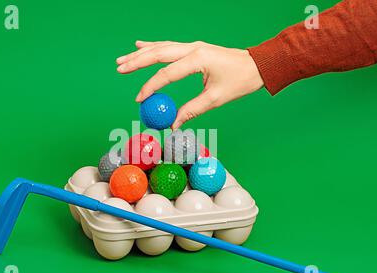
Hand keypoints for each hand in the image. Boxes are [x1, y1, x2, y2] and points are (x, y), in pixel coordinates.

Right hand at [116, 40, 263, 129]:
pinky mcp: (194, 48)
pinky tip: (141, 44)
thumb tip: (174, 124)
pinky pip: (169, 46)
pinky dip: (153, 47)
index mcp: (198, 59)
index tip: (140, 100)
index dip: (151, 87)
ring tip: (123, 60)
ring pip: (161, 47)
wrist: (257, 65)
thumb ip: (192, 110)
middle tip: (119, 69)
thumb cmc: (240, 81)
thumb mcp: (216, 99)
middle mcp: (192, 48)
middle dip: (137, 61)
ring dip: (141, 53)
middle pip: (158, 53)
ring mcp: (193, 46)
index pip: (167, 74)